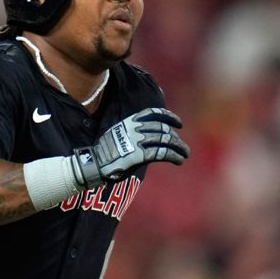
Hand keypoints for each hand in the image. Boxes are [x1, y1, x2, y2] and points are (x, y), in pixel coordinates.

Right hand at [69, 108, 189, 187]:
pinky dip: (174, 156)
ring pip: (166, 140)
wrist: (94, 165)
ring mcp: (138, 141)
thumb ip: (131, 133)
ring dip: (179, 147)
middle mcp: (135, 129)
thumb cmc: (105, 154)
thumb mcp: (116, 135)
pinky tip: (179, 160)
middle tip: (183, 147)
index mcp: (129, 122)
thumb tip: (145, 136)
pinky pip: (163, 153)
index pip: (153, 114)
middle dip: (176, 138)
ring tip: (185, 154)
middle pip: (163, 129)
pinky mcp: (140, 155)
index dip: (169, 117)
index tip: (178, 123)